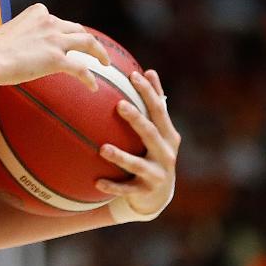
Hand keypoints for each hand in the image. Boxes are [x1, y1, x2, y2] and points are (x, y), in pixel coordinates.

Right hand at [0, 3, 111, 91]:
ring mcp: (55, 40)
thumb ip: (22, 35)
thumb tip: (21, 48)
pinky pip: (81, 68)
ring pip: (88, 42)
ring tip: (105, 63)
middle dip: (87, 39)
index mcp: (37, 12)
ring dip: (99, 53)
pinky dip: (90, 78)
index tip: (66, 39)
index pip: (58, 20)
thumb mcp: (9, 32)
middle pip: (77, 29)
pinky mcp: (57, 59)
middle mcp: (49, 22)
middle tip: (92, 50)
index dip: (64, 30)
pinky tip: (93, 87)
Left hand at [96, 69, 180, 217]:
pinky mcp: (145, 191)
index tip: (134, 76)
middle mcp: (166, 153)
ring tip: (103, 149)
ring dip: (121, 157)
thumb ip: (154, 103)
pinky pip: (126, 189)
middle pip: (151, 134)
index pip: (159, 110)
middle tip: (119, 105)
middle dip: (137, 119)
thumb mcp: (158, 130)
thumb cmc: (153, 152)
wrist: (158, 195)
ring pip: (138, 164)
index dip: (148, 93)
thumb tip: (148, 71)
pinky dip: (113, 186)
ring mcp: (157, 174)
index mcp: (168, 135)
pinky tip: (96, 182)